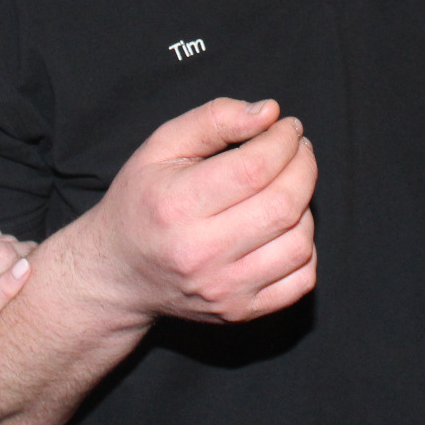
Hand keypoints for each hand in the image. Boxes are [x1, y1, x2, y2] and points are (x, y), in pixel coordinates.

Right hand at [71, 97, 316, 324]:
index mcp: (176, 205)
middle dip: (304, 166)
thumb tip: (270, 113)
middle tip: (298, 149)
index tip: (287, 128)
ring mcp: (223, 289)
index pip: (254, 168)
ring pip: (299, 243)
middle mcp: (200, 253)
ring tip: (286, 188)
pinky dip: (305, 249)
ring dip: (305, 206)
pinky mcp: (240, 312)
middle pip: (283, 205)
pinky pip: (301, 280)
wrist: (119, 273)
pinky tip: (284, 228)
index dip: (283, 140)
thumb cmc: (143, 201)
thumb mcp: (162, 146)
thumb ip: (214, 119)